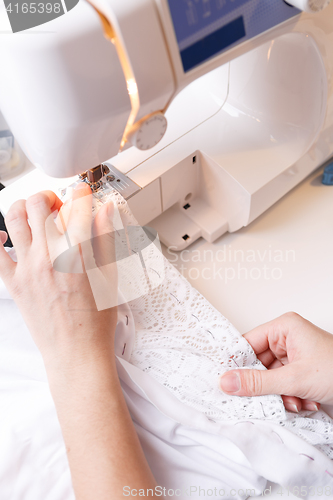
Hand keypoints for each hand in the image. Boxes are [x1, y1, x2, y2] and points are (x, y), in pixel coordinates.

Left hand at [0, 184, 116, 372]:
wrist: (76, 353)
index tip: (83, 193)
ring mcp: (27, 269)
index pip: (76, 208)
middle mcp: (48, 258)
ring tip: (36, 215)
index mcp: (76, 256)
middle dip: (51, 196)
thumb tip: (105, 212)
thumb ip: (106, 239)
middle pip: (39, 205)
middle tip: (60, 205)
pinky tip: (6, 235)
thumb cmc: (95, 322)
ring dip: (25, 207)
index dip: (82, 194)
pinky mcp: (13, 283)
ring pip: (14, 219)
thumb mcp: (110, 277)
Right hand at [219, 312, 332, 411]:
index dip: (236, 362)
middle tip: (262, 398)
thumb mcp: (295, 379)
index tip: (225, 380)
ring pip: (269, 378)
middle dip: (265, 385)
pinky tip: (303, 402)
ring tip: (294, 400)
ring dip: (280, 395)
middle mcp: (287, 339)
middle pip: (258, 363)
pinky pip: (281, 385)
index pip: (247, 342)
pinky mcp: (300, 372)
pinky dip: (290, 397)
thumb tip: (228, 382)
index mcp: (284, 328)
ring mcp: (294, 356)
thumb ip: (258, 383)